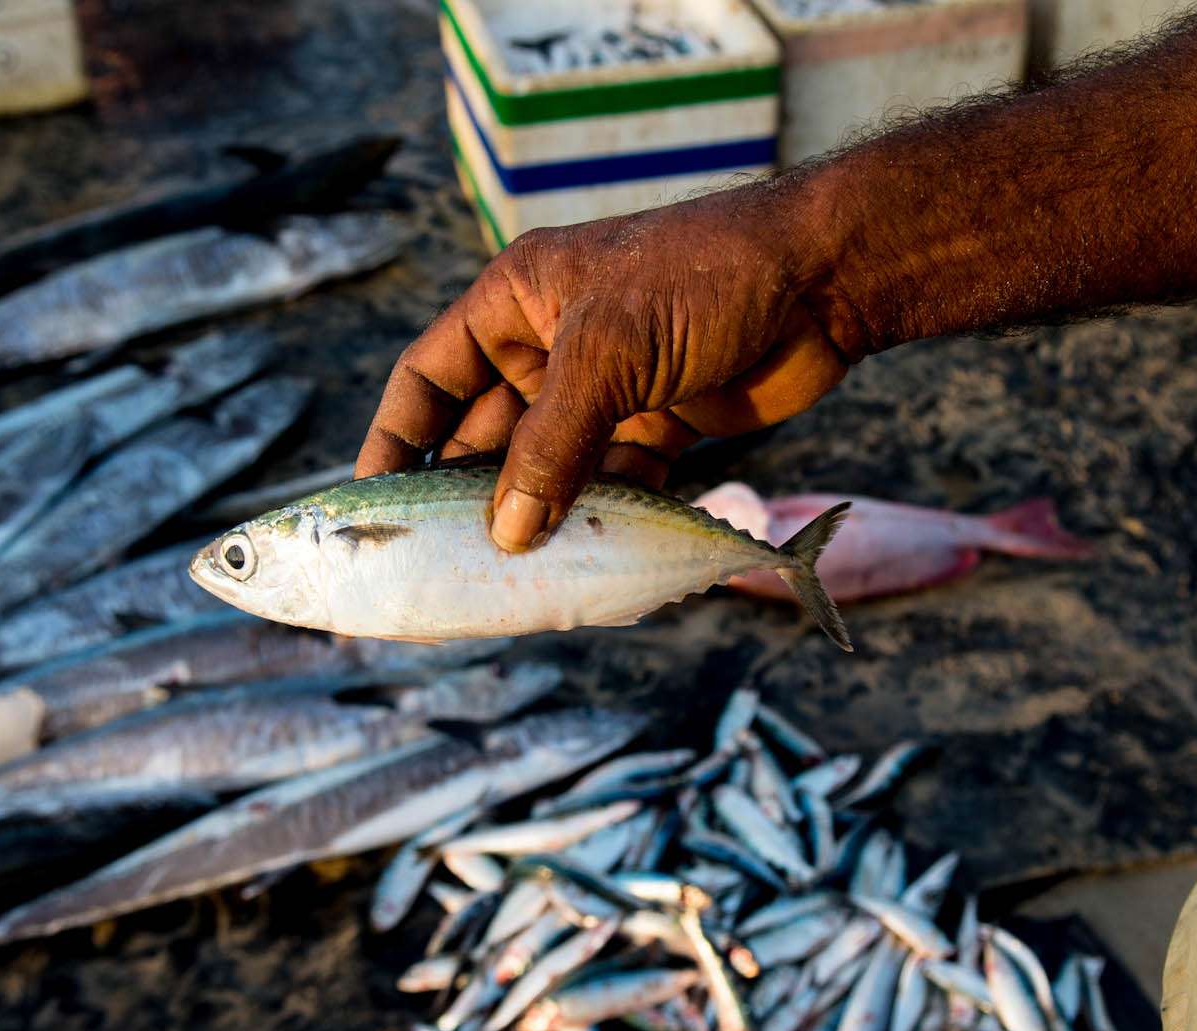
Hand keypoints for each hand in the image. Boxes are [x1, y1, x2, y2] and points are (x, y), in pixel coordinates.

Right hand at [354, 189, 847, 551]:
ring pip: (549, 471)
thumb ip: (552, 445)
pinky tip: (579, 565)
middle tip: (439, 570)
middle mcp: (552, 348)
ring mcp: (607, 392)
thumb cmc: (702, 281)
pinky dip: (598, 523)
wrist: (825, 280)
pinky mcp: (659, 427)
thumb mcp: (608, 352)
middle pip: (485, 436)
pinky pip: (612, 486)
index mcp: (517, 303)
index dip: (395, 440)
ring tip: (503, 585)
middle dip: (463, 500)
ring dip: (531, 522)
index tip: (372, 507)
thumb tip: (507, 534)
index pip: (429, 378)